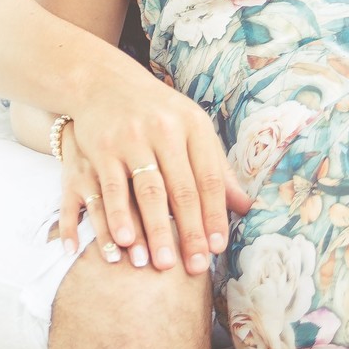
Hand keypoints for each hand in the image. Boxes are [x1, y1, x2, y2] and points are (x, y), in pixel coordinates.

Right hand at [67, 66, 250, 275]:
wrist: (103, 81)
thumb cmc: (156, 113)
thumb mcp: (190, 129)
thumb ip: (216, 167)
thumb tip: (246, 207)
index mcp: (192, 125)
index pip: (209, 178)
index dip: (215, 214)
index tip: (218, 248)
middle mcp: (164, 129)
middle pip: (182, 190)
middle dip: (190, 232)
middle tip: (195, 267)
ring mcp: (131, 138)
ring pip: (148, 192)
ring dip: (156, 230)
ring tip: (162, 264)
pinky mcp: (102, 147)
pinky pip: (113, 189)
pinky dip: (119, 217)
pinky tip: (125, 242)